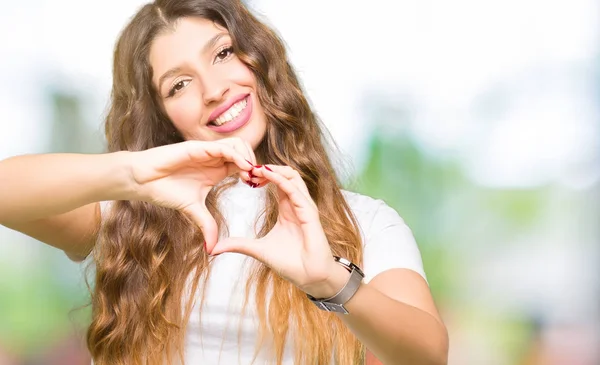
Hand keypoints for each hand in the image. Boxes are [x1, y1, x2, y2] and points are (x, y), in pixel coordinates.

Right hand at [127, 138, 262, 247]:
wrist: (142, 181)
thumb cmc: (165, 190)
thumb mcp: (193, 211)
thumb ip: (206, 225)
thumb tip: (212, 249)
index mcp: (217, 169)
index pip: (244, 164)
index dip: (254, 173)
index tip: (258, 186)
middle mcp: (214, 158)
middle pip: (246, 151)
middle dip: (256, 163)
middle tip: (258, 180)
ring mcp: (207, 151)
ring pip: (238, 144)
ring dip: (248, 156)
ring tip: (250, 173)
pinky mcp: (197, 147)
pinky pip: (222, 147)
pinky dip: (236, 155)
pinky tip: (242, 167)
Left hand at [210, 165, 349, 297]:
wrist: (310, 278)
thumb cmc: (291, 263)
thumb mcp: (258, 250)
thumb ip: (239, 244)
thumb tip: (214, 248)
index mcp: (287, 209)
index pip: (277, 182)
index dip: (262, 175)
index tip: (244, 174)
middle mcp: (297, 204)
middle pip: (286, 174)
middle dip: (267, 167)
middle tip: (247, 167)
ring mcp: (304, 207)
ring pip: (292, 177)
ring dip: (274, 169)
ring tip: (255, 168)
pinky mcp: (309, 214)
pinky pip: (295, 191)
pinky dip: (280, 180)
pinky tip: (266, 175)